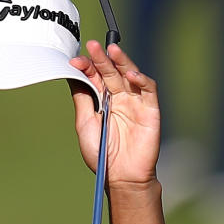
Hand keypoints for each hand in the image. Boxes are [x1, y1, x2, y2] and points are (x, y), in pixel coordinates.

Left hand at [68, 41, 160, 188]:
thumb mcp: (85, 124)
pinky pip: (148, 90)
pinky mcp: (150, 109)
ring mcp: (135, 102)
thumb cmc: (101, 154)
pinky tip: (130, 74)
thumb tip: (73, 74)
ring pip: (129, 75)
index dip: (87, 67)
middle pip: (111, 72)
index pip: (95, 77)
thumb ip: (82, 99)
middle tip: (93, 46)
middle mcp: (119, 98)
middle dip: (102, 59)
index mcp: (102, 101)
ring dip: (121, 62)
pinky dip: (140, 80)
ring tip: (111, 50)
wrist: (120, 176)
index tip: (76, 61)